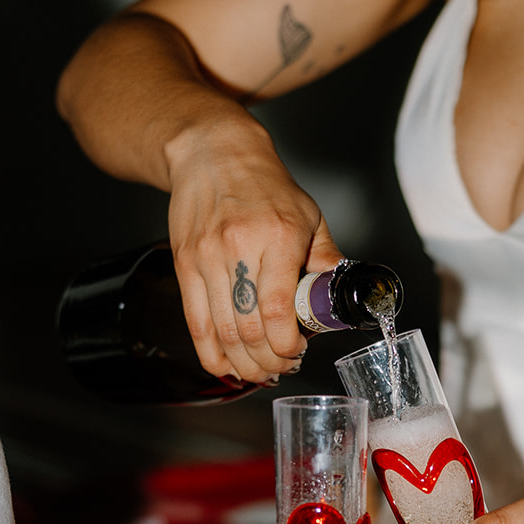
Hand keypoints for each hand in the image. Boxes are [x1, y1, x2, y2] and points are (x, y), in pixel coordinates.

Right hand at [166, 120, 343, 385]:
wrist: (212, 152)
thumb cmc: (264, 184)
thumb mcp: (308, 216)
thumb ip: (325, 260)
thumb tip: (339, 298)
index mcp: (277, 237)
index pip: (279, 311)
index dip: (288, 345)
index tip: (298, 351)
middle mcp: (239, 248)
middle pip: (250, 330)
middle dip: (269, 362)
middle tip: (282, 366)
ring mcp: (206, 259)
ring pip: (223, 333)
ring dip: (243, 364)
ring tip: (259, 371)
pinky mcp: (184, 265)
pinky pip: (195, 324)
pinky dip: (212, 354)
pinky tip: (227, 366)